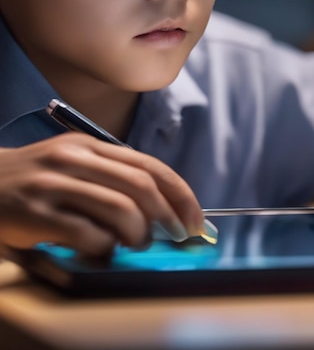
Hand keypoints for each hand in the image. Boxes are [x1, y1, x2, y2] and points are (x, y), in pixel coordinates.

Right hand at [0, 134, 205, 255]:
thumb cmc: (38, 179)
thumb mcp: (75, 164)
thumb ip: (113, 178)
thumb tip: (162, 209)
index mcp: (91, 145)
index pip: (150, 166)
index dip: (180, 194)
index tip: (195, 219)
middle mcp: (76, 158)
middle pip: (140, 186)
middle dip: (168, 216)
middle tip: (176, 237)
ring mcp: (55, 184)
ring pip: (119, 209)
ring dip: (139, 233)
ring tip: (137, 244)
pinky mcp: (36, 213)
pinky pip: (87, 233)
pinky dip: (105, 246)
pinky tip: (102, 249)